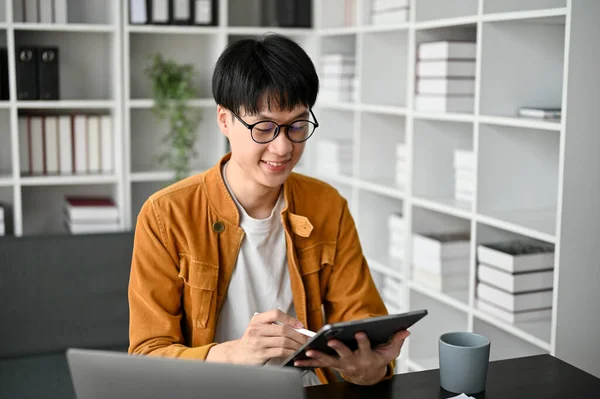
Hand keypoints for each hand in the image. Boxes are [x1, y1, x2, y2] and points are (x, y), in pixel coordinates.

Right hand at [206, 309, 308, 364]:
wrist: (237, 354)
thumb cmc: (252, 340)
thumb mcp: (258, 327)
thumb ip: (273, 325)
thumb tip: (297, 328)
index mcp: (257, 320)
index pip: (275, 314)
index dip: (289, 319)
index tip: (299, 325)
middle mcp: (256, 330)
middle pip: (283, 330)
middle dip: (298, 335)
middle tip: (306, 338)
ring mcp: (258, 342)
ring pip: (284, 341)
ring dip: (296, 344)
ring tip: (302, 346)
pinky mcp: (261, 354)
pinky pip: (281, 352)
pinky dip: (290, 352)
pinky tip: (294, 352)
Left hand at [293, 330, 409, 385]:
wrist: (369, 377)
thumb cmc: (377, 361)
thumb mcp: (390, 352)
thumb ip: (396, 340)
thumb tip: (406, 330)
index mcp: (367, 357)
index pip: (365, 347)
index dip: (362, 340)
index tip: (359, 332)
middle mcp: (353, 362)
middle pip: (345, 354)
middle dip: (338, 348)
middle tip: (330, 341)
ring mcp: (341, 365)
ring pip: (329, 361)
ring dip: (318, 356)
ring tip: (309, 351)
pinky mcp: (332, 366)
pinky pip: (318, 365)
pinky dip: (307, 363)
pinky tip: (297, 360)